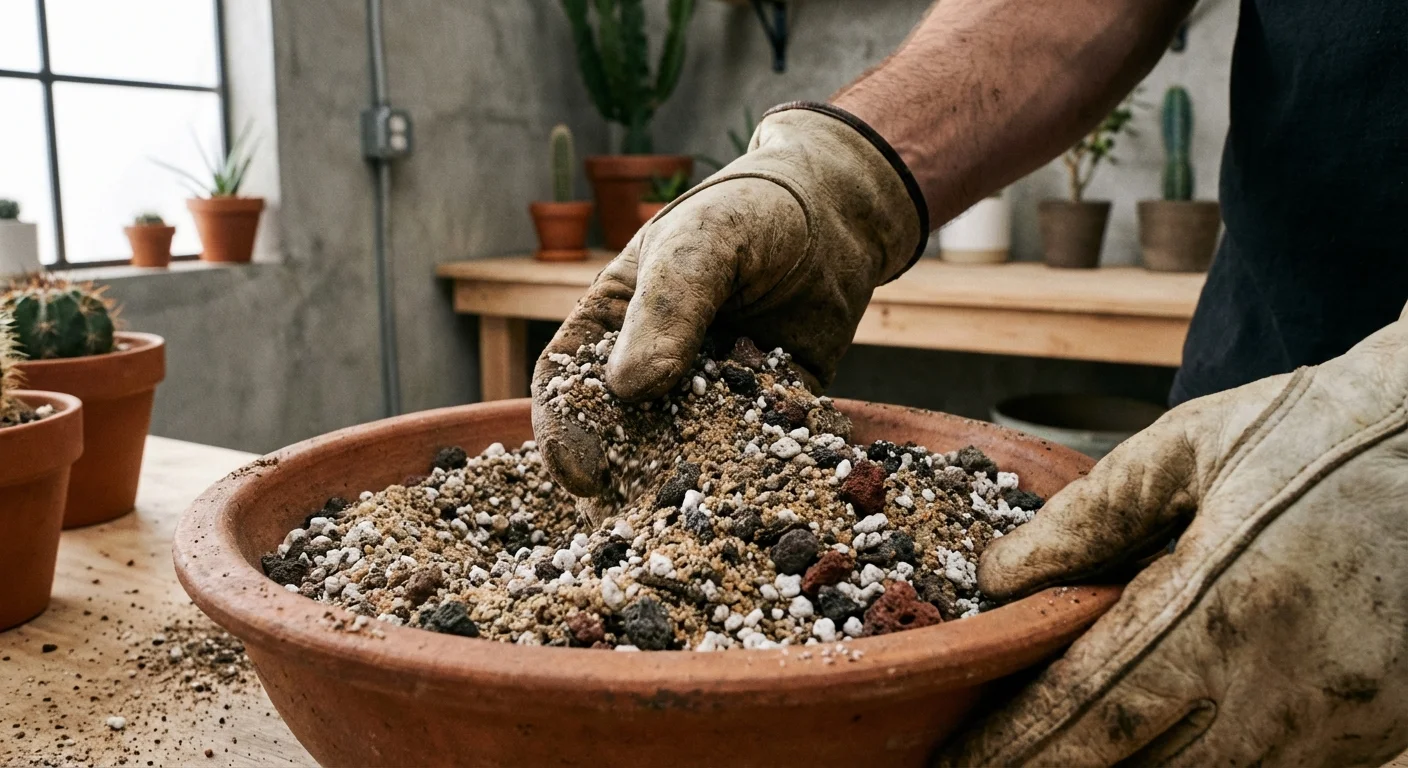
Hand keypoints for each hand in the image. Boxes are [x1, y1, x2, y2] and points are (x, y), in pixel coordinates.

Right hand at [531, 103, 924, 496]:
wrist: (840, 212)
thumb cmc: (750, 213)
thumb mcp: (701, 246)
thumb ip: (668, 309)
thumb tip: (630, 389)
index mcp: (611, 323)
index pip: (568, 382)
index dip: (565, 430)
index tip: (581, 475)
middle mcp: (653, 366)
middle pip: (620, 431)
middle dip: (624, 477)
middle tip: (636, 522)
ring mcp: (709, 393)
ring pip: (687, 451)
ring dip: (690, 486)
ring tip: (700, 520)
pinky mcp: (767, 411)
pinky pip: (756, 449)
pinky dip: (760, 471)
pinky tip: (770, 491)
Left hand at [940, 304, 1407, 766]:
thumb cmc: (1324, 430)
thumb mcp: (1193, 445)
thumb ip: (1089, 515)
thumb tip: (1002, 578)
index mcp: (1230, 597)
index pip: (1094, 704)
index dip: (1016, 747)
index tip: (957, 765)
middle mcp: (1288, 679)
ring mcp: (1341, 719)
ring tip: (1053, 760)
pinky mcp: (1375, 732)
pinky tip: (1150, 749)